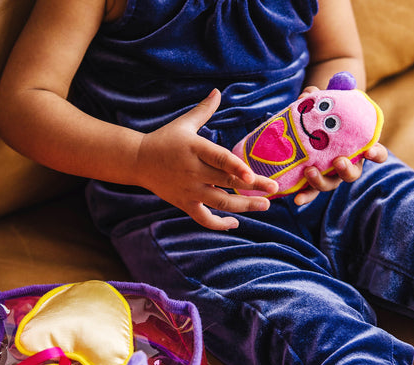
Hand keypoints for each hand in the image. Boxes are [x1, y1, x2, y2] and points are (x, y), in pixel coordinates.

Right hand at [136, 89, 277, 230]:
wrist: (138, 162)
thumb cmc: (164, 139)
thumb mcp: (184, 123)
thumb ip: (204, 110)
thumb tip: (217, 91)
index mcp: (196, 149)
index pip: (220, 159)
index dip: (237, 168)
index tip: (253, 176)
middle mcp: (194, 171)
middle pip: (226, 183)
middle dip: (252, 188)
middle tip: (275, 189)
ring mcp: (189, 190)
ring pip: (220, 203)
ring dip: (244, 207)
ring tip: (265, 205)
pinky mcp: (184, 203)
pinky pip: (204, 219)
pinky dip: (219, 224)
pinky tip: (235, 223)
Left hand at [292, 85, 387, 205]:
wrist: (310, 130)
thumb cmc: (325, 116)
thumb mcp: (325, 104)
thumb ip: (320, 96)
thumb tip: (308, 93)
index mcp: (358, 147)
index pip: (376, 153)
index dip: (376, 154)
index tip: (370, 151)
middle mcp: (347, 164)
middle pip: (352, 174)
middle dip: (347, 170)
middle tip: (339, 161)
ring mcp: (330, 175)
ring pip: (330, 184)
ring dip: (321, 181)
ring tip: (309, 171)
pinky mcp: (313, 181)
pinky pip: (310, 192)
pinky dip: (305, 196)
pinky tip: (296, 199)